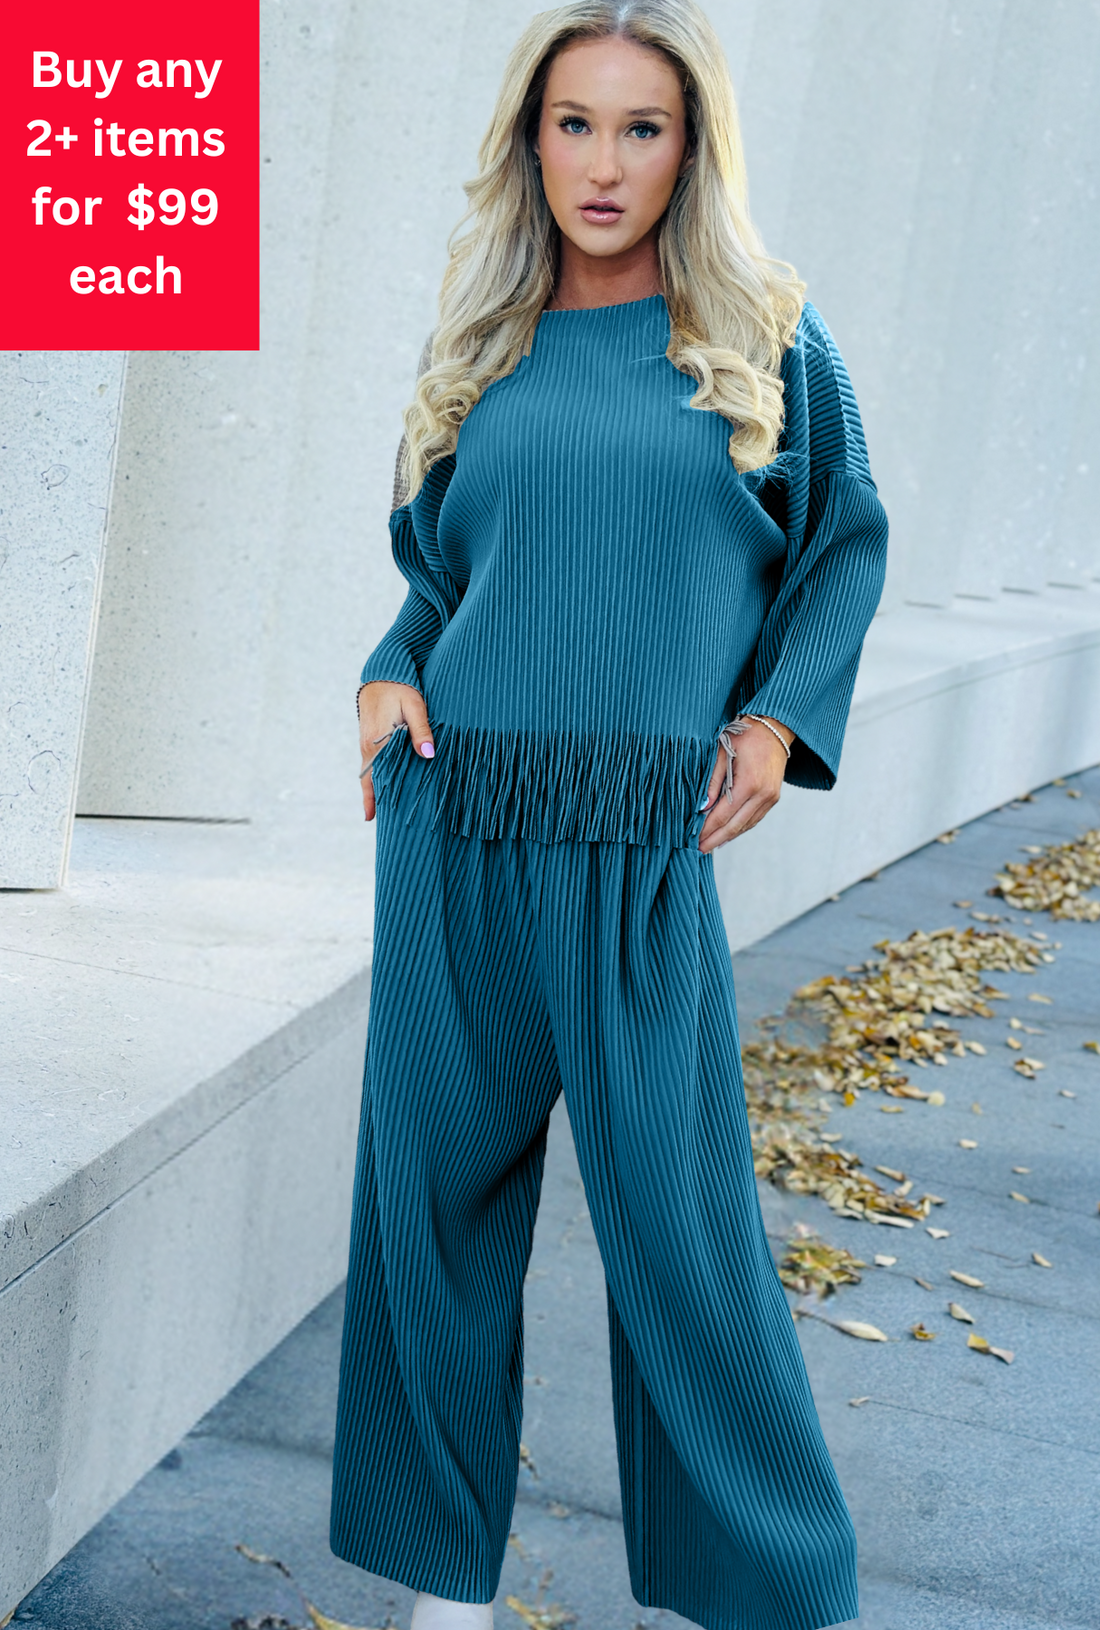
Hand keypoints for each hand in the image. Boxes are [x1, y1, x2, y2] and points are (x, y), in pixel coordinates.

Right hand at [357, 681, 433, 819]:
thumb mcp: (415, 705)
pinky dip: (377, 780)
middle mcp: (368, 747)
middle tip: (384, 827)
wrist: (381, 673)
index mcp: (378, 741)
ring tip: (384, 815)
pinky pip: (372, 767)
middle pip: (371, 781)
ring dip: (376, 793)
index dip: (378, 799)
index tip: (378, 819)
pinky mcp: (370, 741)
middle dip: (376, 803)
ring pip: (370, 775)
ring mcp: (367, 744)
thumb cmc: (400, 687)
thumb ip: (421, 729)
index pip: (378, 777)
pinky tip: (385, 790)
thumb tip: (428, 754)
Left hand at [698, 716, 792, 852]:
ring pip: (746, 825)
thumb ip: (712, 781)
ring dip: (727, 837)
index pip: (723, 815)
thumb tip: (702, 807)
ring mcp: (771, 798)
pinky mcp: (773, 798)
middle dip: (715, 839)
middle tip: (699, 850)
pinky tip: (727, 834)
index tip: (693, 839)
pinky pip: (754, 819)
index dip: (708, 829)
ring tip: (710, 845)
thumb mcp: (721, 752)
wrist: (775, 728)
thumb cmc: (745, 736)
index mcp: (749, 783)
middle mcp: (763, 795)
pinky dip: (739, 828)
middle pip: (735, 826)